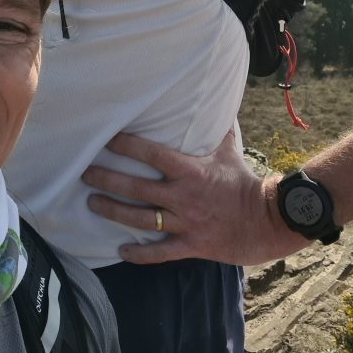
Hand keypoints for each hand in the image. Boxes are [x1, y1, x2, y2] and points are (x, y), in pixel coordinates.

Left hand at [82, 129, 304, 265]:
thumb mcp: (229, 150)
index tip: (105, 139)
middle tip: (85, 173)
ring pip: (141, 218)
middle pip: (136, 187)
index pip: (151, 154)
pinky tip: (120, 250)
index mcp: (189, 170)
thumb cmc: (244, 181)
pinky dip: (140, 254)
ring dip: (113, 211)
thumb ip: (217, 127)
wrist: (266, 221)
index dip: (126, 146)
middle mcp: (182, 196)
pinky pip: (160, 252)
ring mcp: (185, 222)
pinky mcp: (191, 245)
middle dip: (107, 180)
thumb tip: (216, 99)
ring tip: (92, 203)